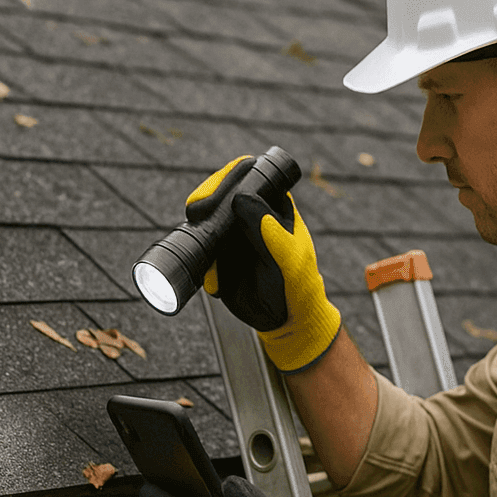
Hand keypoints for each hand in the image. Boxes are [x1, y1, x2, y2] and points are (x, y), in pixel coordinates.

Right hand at [185, 156, 341, 371]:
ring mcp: (231, 235)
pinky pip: (201, 252)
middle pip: (218, 193)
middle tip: (197, 215)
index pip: (248, 177)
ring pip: (205, 221)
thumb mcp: (289, 258)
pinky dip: (202, 265)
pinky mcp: (218, 257)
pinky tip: (214, 283)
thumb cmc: (299, 284)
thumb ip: (270, 231)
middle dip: (204, 204)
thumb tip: (241, 200)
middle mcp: (249, 215)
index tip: (215, 194)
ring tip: (213, 263)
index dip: (228, 178)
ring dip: (199, 235)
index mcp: (272, 205)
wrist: (287, 319)